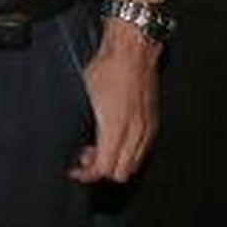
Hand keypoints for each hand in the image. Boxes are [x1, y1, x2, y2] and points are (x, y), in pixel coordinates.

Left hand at [71, 21, 159, 182]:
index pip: (104, 168)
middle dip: (100, 171)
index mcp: (116, 128)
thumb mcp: (85, 97)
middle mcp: (136, 133)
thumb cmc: (107, 69)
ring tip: (96, 147)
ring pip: (132, 164)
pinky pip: (141, 151)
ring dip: (114, 162)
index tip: (74, 170)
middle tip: (83, 158)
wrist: (133, 53)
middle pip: (120, 172)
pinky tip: (112, 138)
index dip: (87, 174)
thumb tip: (75, 141)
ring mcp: (147, 129)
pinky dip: (126, 153)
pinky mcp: (152, 123)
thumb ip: (84, 125)